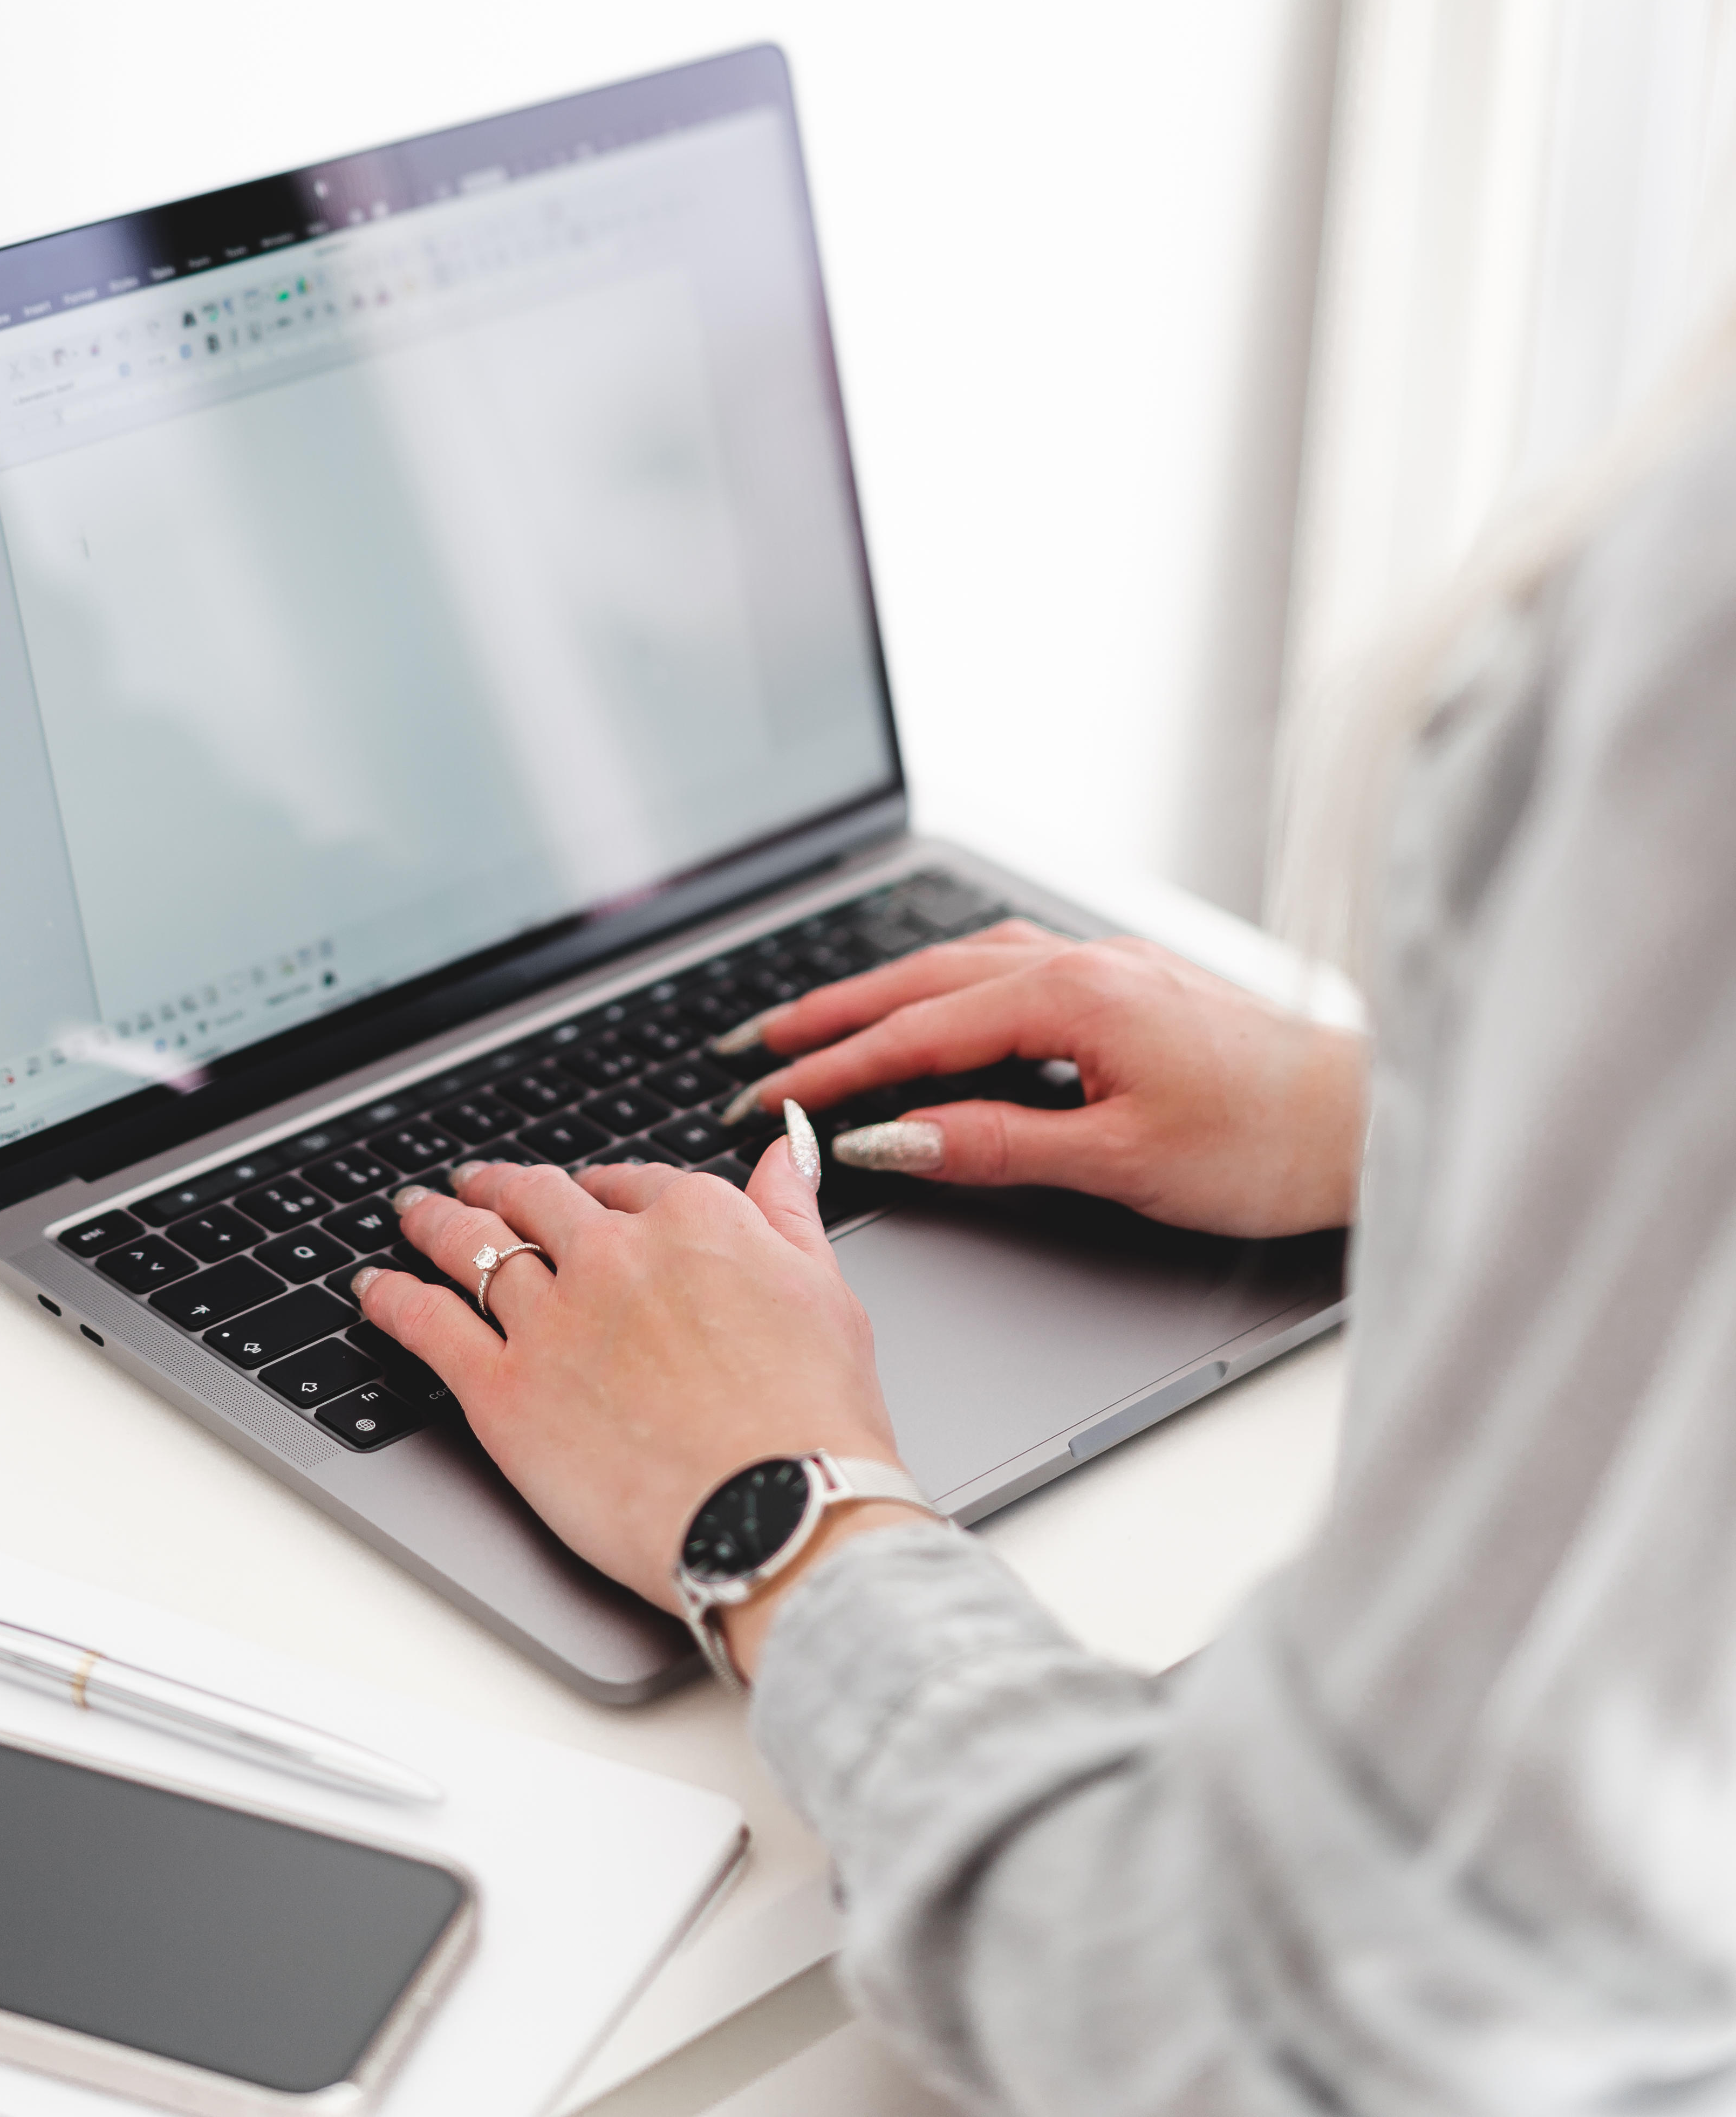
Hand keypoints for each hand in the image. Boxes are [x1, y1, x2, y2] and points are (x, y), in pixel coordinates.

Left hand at [349, 1148, 902, 1620]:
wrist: (778, 1513)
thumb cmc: (814, 1419)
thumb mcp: (825, 1292)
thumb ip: (791, 1216)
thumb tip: (786, 1153)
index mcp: (693, 1220)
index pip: (628, 1184)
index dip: (599, 1189)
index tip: (585, 1196)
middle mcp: (613, 1253)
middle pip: (537, 1202)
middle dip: (502, 1187)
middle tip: (477, 1183)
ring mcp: (551, 1318)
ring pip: (472, 1245)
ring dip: (435, 1222)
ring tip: (414, 1212)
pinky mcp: (503, 1388)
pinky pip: (428, 1324)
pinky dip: (392, 1299)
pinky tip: (373, 1288)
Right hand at [716, 924, 1365, 1237]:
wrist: (1369, 1118)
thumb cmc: (1267, 1145)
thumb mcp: (1118, 1164)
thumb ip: (993, 1144)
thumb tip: (889, 1140)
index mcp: (1073, 996)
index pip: (917, 1034)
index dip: (833, 1069)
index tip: (766, 1097)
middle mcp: (1083, 961)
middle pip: (923, 980)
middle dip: (831, 1013)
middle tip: (755, 1042)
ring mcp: (1107, 963)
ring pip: (963, 965)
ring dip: (886, 992)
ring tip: (821, 1021)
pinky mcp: (1129, 981)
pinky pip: (1009, 966)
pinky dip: (949, 985)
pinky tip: (937, 1006)